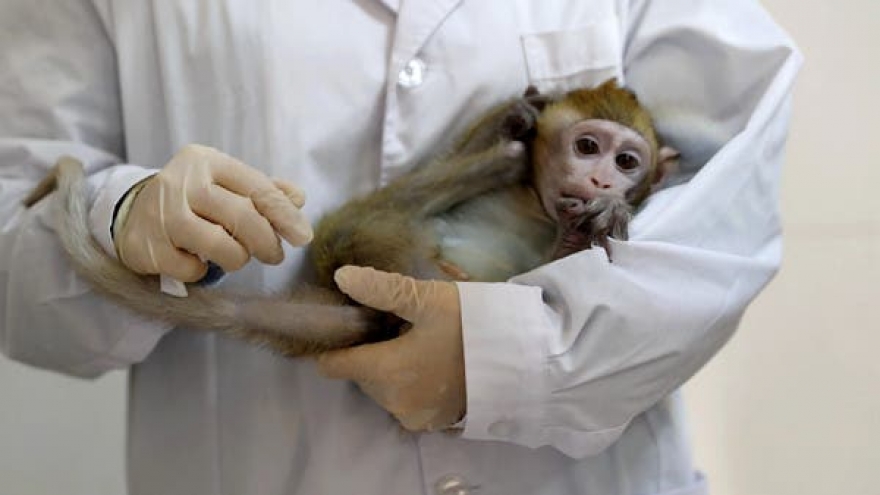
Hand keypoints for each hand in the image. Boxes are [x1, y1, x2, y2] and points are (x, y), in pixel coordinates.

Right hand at [113, 144, 312, 280]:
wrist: (131, 213)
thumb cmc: (192, 200)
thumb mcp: (226, 184)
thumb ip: (263, 190)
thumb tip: (298, 198)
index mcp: (207, 161)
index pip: (257, 188)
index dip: (285, 215)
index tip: (303, 237)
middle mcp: (182, 182)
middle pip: (242, 216)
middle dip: (267, 242)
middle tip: (275, 256)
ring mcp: (161, 214)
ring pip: (220, 245)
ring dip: (237, 258)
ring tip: (236, 256)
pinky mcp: (148, 246)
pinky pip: (192, 268)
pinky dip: (203, 271)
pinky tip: (198, 260)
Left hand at [317, 266, 465, 431]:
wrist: (524, 362)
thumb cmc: (474, 326)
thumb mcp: (429, 299)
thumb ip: (382, 289)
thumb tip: (342, 278)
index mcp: (385, 371)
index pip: (333, 365)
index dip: (335, 343)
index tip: (349, 324)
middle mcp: (393, 401)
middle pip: (360, 374)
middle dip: (371, 350)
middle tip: (398, 325)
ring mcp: (414, 416)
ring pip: (383, 387)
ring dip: (391, 367)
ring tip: (419, 341)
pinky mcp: (433, 423)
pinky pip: (405, 399)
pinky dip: (410, 382)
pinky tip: (432, 362)